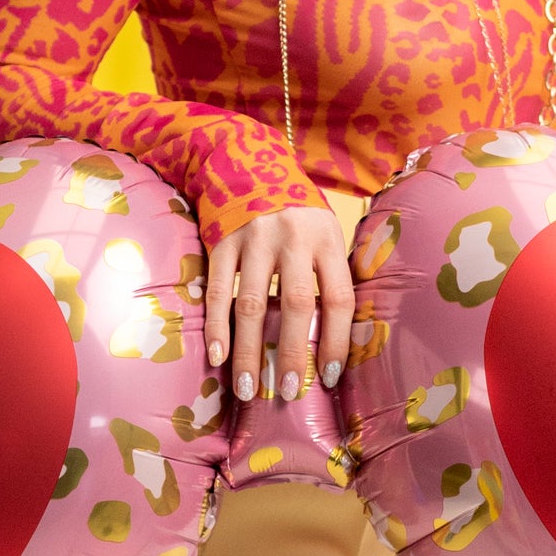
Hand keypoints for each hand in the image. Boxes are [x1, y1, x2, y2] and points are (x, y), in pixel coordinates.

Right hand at [205, 206, 354, 403]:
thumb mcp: (326, 231)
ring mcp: (253, 241)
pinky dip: (217, 326)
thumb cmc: (296, 211)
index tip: (328, 377)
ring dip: (249, 351)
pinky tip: (218, 356)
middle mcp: (291, 239)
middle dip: (292, 353)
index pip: (338, 298)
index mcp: (326, 239)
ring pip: (252, 304)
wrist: (248, 163)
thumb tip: (337, 337)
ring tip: (248, 388)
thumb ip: (330, 273)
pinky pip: (217, 292)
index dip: (336, 341)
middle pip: (296, 305)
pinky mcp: (221, 243)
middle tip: (287, 392)